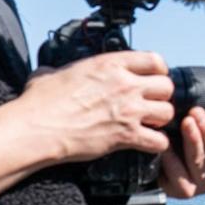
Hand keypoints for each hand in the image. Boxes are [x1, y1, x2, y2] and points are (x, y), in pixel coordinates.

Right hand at [18, 51, 174, 161]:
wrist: (36, 129)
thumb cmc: (40, 103)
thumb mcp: (51, 74)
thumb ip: (60, 70)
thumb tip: (50, 72)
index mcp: (110, 65)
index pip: (154, 60)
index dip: (157, 71)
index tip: (152, 79)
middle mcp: (125, 85)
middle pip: (167, 87)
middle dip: (161, 96)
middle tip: (150, 104)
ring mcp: (129, 110)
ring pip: (168, 112)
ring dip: (160, 120)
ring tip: (148, 124)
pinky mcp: (126, 135)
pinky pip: (159, 141)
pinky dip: (156, 145)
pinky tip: (145, 144)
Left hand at [158, 111, 204, 197]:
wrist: (150, 160)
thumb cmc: (173, 135)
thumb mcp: (190, 122)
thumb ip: (201, 115)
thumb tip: (199, 93)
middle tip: (196, 112)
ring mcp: (203, 183)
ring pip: (201, 162)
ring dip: (193, 141)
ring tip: (184, 123)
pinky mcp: (185, 191)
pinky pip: (181, 176)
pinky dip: (172, 160)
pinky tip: (165, 147)